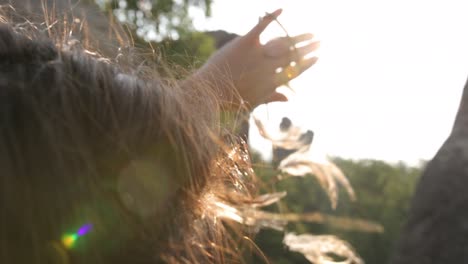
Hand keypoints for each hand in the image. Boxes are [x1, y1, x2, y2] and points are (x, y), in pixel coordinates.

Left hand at [193, 9, 319, 108]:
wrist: (208, 90)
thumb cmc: (231, 100)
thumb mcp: (254, 102)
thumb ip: (272, 97)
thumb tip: (289, 98)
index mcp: (271, 82)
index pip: (294, 71)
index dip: (307, 64)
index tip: (317, 57)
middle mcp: (268, 67)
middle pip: (293, 55)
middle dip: (308, 48)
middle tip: (319, 41)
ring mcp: (258, 53)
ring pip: (283, 42)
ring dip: (299, 37)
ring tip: (311, 33)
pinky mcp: (245, 41)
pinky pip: (262, 26)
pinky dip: (272, 16)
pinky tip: (282, 9)